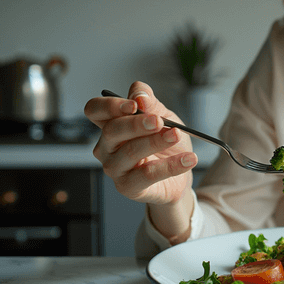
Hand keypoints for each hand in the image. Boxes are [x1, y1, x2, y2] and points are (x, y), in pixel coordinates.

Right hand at [84, 81, 196, 205]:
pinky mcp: (128, 187)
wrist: (180, 172)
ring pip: (130, 152)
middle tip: (159, 121)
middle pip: (112, 131)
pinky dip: (171, 165)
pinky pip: (148, 175)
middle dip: (136, 124)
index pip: (95, 110)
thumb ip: (151, 104)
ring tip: (176, 135)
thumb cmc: (166, 143)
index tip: (134, 104)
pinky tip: (188, 159)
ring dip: (156, 142)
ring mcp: (115, 168)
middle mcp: (107, 147)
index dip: (110, 105)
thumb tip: (140, 96)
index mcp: (110, 125)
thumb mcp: (164, 117)